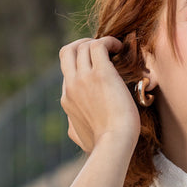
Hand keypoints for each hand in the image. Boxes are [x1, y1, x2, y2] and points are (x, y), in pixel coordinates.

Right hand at [59, 36, 140, 156]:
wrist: (114, 143)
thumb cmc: (103, 144)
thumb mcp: (79, 138)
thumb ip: (74, 129)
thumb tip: (72, 127)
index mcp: (67, 99)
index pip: (68, 72)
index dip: (83, 64)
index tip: (99, 65)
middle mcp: (71, 85)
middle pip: (67, 51)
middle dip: (82, 44)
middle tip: (101, 49)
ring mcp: (83, 78)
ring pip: (82, 45)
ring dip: (99, 42)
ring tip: (115, 48)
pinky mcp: (101, 74)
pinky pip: (99, 45)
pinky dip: (109, 41)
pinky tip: (120, 48)